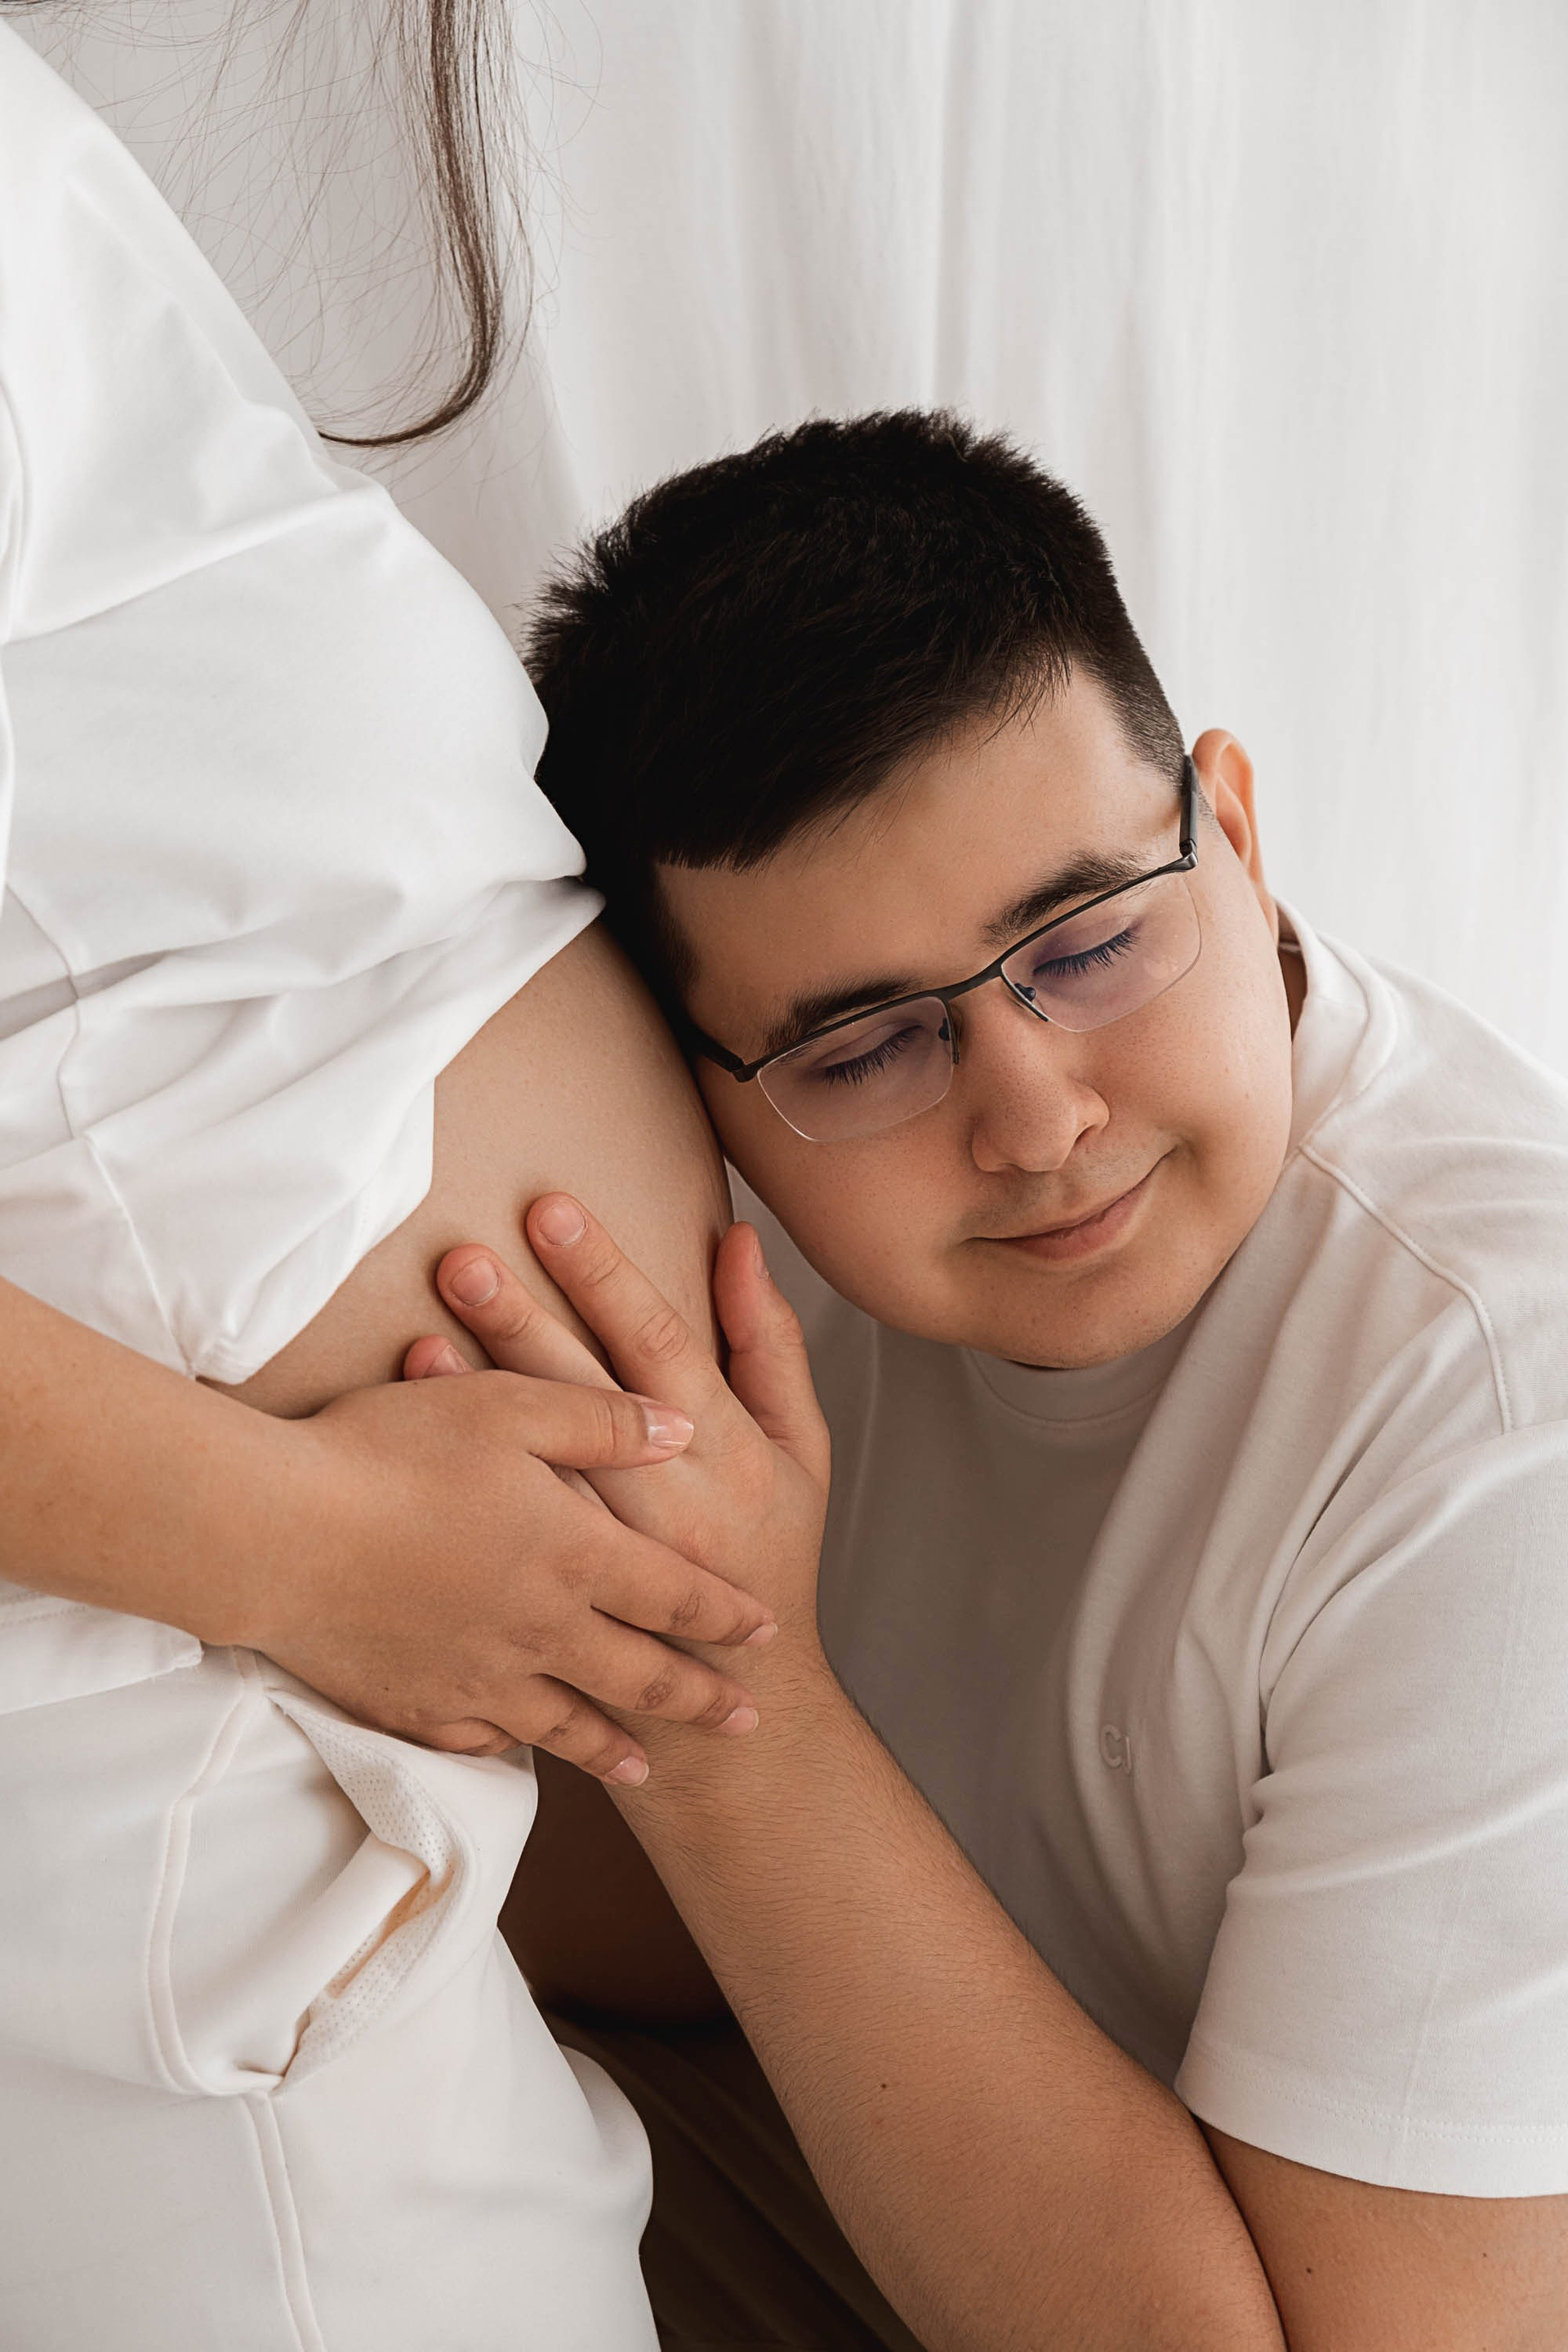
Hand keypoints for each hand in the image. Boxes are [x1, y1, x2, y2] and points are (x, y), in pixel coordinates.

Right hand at [249, 1365, 777, 1778]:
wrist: (276, 1533)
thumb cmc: (389, 1452)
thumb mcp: (508, 1407)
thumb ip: (602, 1421)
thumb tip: (680, 1427)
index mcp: (574, 1555)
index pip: (673, 1593)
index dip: (724, 1614)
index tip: (766, 1633)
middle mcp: (540, 1630)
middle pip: (639, 1676)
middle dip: (699, 1698)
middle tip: (744, 1721)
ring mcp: (477, 1679)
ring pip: (566, 1725)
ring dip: (615, 1745)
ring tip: (644, 1765)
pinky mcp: (415, 1707)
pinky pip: (481, 1741)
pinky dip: (512, 1748)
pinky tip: (519, 1749)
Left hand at [405, 1198, 830, 1652]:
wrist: (741, 1709)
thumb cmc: (771, 1552)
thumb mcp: (801, 1449)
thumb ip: (768, 1343)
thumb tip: (742, 1242)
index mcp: (723, 1451)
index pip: (659, 1342)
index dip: (606, 1274)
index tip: (552, 1210)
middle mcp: (664, 1502)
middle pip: (584, 1397)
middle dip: (522, 1320)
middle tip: (463, 1258)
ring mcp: (609, 1557)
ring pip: (536, 1465)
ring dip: (477, 1393)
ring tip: (423, 1328)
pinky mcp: (563, 1600)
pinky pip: (506, 1529)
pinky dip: (463, 1471)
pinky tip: (418, 1421)